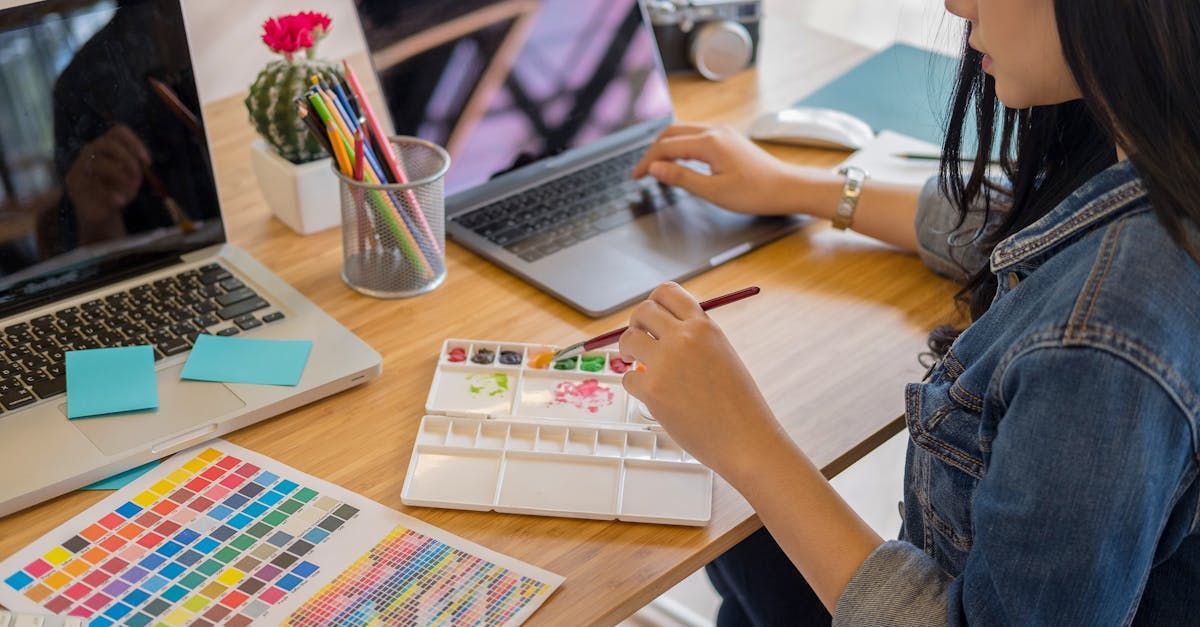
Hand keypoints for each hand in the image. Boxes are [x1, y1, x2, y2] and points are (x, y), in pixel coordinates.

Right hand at [65, 125, 149, 240]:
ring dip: (120, 176)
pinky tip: (119, 202)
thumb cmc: (119, 190)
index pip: (118, 132)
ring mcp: (78, 166)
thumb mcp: (132, 178)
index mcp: (105, 146)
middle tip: (138, 177)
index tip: (147, 161)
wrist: (100, 212)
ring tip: (130, 189)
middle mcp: (89, 152)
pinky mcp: (73, 184)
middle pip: (107, 144)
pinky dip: (110, 194)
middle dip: (127, 159)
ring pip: (98, 163)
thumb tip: (141, 163)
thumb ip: (136, 168)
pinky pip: (92, 185)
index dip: (134, 143)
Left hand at [618, 282, 790, 480]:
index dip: (653, 303)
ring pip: (627, 341)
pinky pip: (628, 378)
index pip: (667, 292)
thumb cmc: (738, 403)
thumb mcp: (722, 353)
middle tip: (638, 341)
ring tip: (636, 363)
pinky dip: (635, 385)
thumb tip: (662, 327)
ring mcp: (665, 362)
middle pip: (642, 312)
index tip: (649, 317)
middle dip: (635, 325)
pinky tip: (651, 395)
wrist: (745, 439)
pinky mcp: (652, 389)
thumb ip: (695, 337)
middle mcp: (683, 338)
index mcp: (703, 326)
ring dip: (627, 351)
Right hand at [631, 123, 805, 215]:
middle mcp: (715, 131)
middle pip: (671, 133)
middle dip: (653, 151)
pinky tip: (679, 160)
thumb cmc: (755, 192)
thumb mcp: (713, 191)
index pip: (666, 147)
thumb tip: (655, 168)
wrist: (787, 187)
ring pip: (684, 132)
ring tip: (656, 166)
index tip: (636, 176)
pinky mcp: (729, 138)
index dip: (646, 162)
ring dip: (666, 146)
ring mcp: (723, 132)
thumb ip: (681, 177)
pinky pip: (697, 135)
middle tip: (642, 171)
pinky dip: (681, 146)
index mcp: (709, 142)